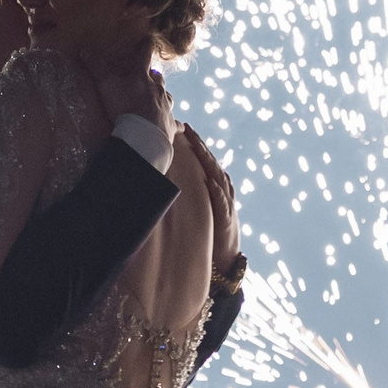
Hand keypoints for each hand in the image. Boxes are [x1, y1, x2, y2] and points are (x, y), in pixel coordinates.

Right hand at [94, 36, 171, 139]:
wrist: (143, 134)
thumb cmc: (124, 107)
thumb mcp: (106, 85)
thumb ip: (96, 68)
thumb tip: (84, 50)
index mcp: (142, 77)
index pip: (144, 57)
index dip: (146, 47)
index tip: (149, 40)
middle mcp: (158, 89)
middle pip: (158, 79)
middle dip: (154, 76)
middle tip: (150, 75)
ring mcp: (166, 107)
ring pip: (168, 97)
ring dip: (163, 96)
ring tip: (159, 97)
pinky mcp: (170, 125)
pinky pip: (176, 123)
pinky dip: (176, 124)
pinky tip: (180, 127)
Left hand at [176, 123, 237, 265]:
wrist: (224, 260)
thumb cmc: (207, 232)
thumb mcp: (194, 210)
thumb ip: (184, 195)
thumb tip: (159, 183)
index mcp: (213, 187)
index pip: (203, 160)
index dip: (193, 144)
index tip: (182, 128)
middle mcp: (221, 191)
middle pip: (210, 162)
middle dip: (199, 145)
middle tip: (187, 128)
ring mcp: (226, 204)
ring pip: (218, 177)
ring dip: (208, 161)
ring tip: (197, 146)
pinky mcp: (228, 220)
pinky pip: (223, 203)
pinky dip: (218, 192)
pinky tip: (211, 182)